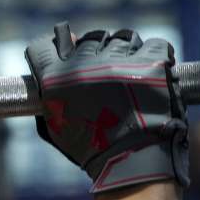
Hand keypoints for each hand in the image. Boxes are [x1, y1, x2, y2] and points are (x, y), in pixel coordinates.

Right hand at [25, 22, 189, 193]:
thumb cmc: (92, 147)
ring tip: (134, 76)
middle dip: (97, 52)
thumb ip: (50, 91)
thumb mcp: (56, 124)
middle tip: (108, 72)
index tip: (67, 52)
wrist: (134, 161)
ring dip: (127, 53)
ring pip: (123, 38)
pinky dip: (156, 56)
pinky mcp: (153, 61)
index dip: (56, 47)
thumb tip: (60, 51)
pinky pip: (155, 44)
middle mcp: (83, 64)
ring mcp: (119, 61)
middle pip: (89, 38)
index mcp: (55, 79)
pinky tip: (154, 75)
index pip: (43, 46)